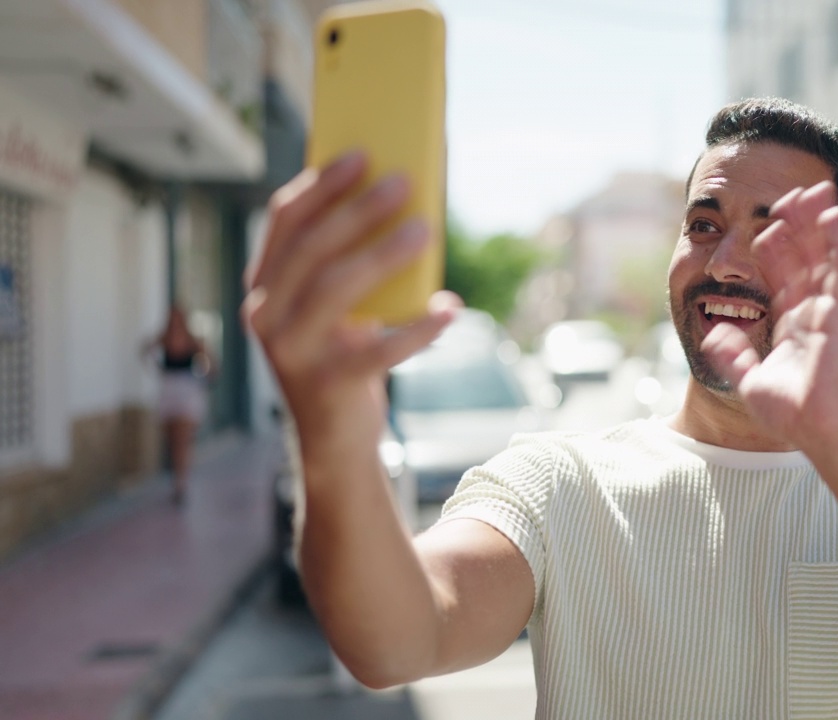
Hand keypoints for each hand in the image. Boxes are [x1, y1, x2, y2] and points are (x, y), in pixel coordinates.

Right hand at [242, 152, 459, 451]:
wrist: (335, 440)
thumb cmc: (345, 356)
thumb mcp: (337, 310)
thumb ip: (348, 266)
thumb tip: (401, 207)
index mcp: (265, 287)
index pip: (286, 222)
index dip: (321, 184)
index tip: (361, 154)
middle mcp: (268, 316)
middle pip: (312, 249)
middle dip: (357, 210)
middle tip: (401, 182)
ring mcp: (294, 352)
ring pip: (337, 289)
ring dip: (383, 254)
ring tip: (423, 230)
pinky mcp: (329, 385)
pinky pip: (379, 351)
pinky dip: (418, 329)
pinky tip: (449, 309)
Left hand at [700, 181, 837, 451]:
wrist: (819, 433)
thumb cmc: (793, 415)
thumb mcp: (750, 380)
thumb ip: (732, 355)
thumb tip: (712, 331)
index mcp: (792, 326)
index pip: (783, 278)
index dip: (776, 251)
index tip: (768, 228)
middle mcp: (811, 313)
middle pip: (803, 259)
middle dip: (797, 227)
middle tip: (790, 196)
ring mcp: (826, 311)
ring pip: (820, 256)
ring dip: (816, 222)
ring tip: (812, 189)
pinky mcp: (837, 313)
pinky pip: (835, 269)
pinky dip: (834, 241)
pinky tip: (830, 213)